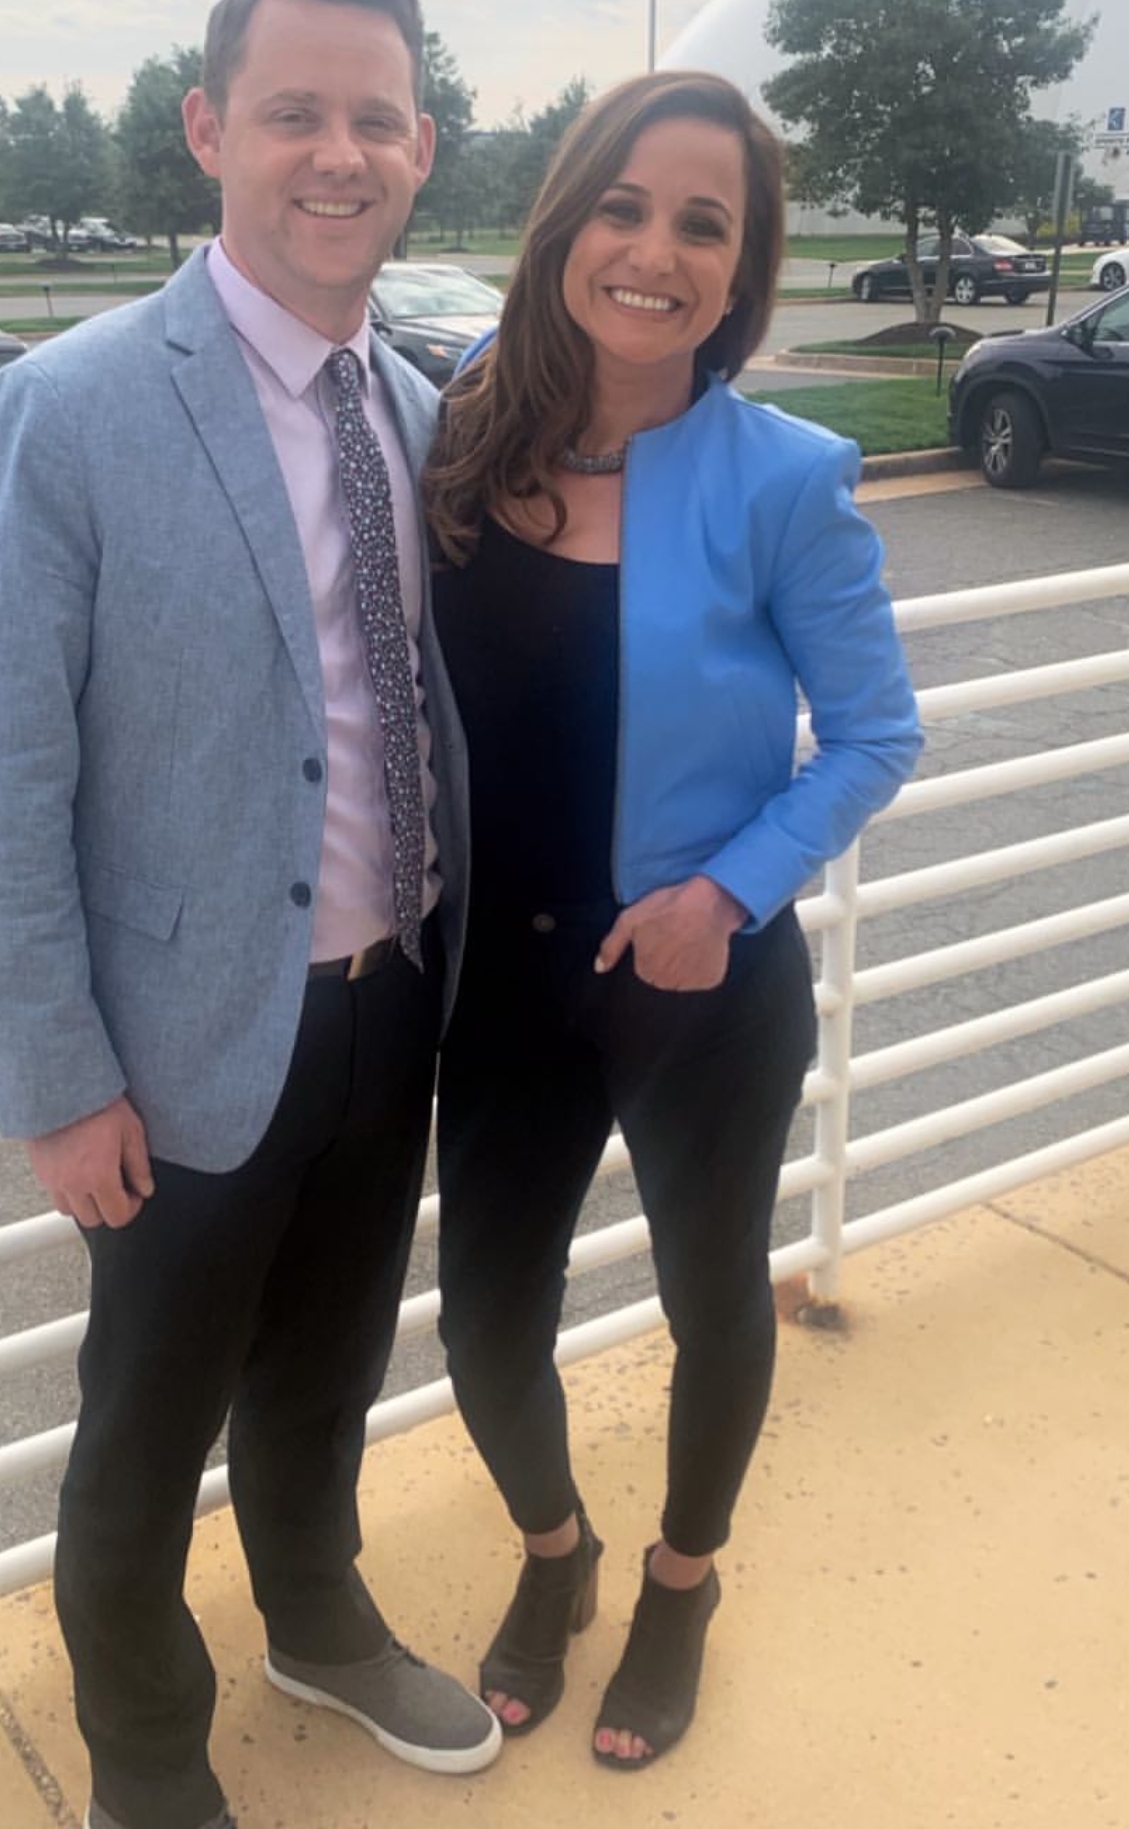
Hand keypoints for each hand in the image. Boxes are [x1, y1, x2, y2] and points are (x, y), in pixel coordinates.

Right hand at [27, 1095, 154, 1229]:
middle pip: (94, 1220)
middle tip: (118, 1187)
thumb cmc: (98, 1103)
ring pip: (71, 1211)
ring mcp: (54, 1179)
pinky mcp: (41, 1171)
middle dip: (109, 1208)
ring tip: (97, 1181)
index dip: (131, 1208)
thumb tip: (146, 1188)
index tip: (135, 1194)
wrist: (64, 1087)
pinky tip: (79, 1173)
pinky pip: (55, 1195)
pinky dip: (68, 1192)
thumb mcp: (131, 1131)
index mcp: (99, 1176)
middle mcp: (73, 1184)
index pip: (117, 1216)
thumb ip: (139, 1165)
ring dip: (87, 1203)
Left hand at [595, 876, 747, 990]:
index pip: (645, 967)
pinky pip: (704, 976)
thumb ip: (611, 946)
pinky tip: (703, 945)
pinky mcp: (710, 980)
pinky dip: (704, 964)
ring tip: (690, 939)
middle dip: (667, 957)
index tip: (661, 932)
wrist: (708, 903)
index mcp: (645, 970)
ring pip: (683, 977)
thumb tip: (599, 968)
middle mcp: (666, 982)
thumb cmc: (669, 907)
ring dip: (685, 963)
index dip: (653, 947)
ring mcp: (690, 983)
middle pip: (662, 975)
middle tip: (676, 934)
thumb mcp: (630, 919)